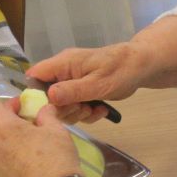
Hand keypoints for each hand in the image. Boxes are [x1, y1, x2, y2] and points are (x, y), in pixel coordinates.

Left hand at [0, 83, 80, 176]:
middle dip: (7, 114)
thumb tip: (43, 110)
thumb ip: (46, 116)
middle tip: (26, 113)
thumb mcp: (55, 131)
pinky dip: (8, 149)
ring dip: (8, 133)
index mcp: (0, 126)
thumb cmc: (55, 159)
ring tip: (30, 134)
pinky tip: (27, 153)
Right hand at [27, 43, 144, 116]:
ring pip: (62, 106)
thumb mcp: (97, 83)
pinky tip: (101, 110)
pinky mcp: (82, 93)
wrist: (141, 67)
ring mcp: (72, 83)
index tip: (47, 111)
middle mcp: (64, 73)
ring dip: (77, 113)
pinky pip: (75, 107)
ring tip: (94, 109)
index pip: (35, 76)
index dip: (34, 95)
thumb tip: (48, 97)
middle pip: (47, 97)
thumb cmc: (120, 70)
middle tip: (81, 110)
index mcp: (63, 64)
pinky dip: (87, 113)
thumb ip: (72, 90)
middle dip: (63, 109)